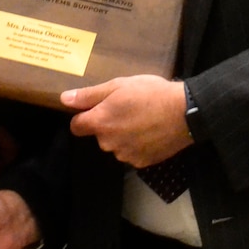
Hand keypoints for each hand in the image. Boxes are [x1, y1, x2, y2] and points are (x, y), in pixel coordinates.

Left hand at [61, 75, 192, 167]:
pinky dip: (138, 145)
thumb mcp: (118, 86)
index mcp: (100, 122)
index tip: (98, 108)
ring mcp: (125, 155)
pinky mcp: (142, 163)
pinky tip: (151, 133)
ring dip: (123, 135)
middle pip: (99, 135)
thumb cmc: (150, 94)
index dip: (84, 116)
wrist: (185, 113)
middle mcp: (108, 143)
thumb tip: (64, 99)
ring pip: (116, 145)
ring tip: (142, 120)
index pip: (77, 126)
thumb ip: (89, 95)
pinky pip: (132, 154)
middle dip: (108, 124)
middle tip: (128, 109)